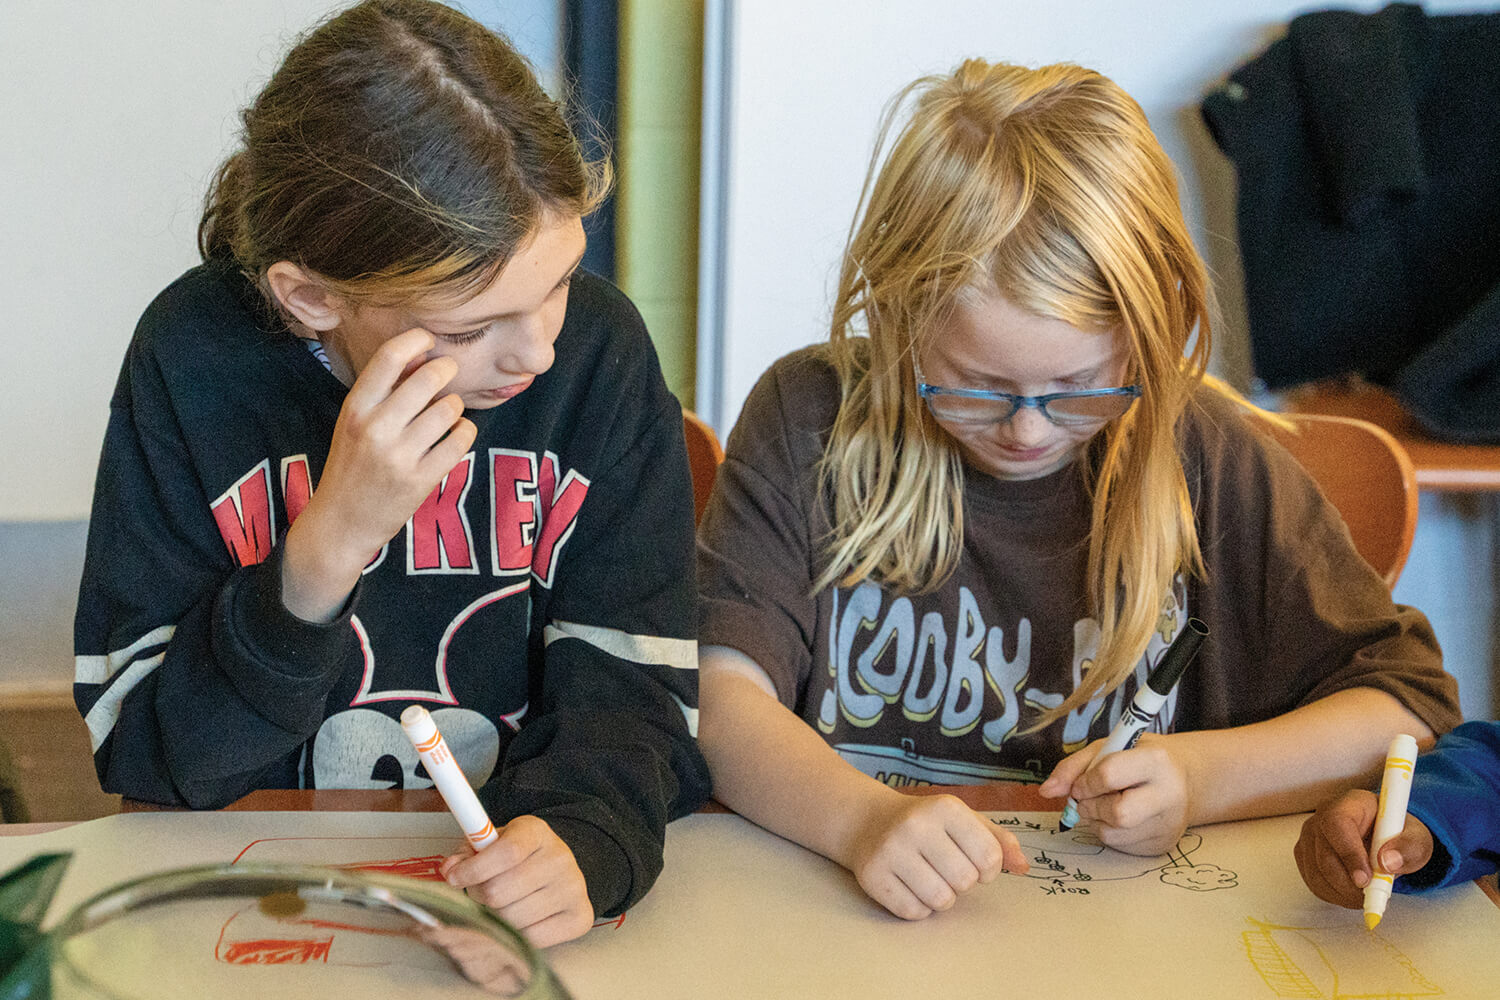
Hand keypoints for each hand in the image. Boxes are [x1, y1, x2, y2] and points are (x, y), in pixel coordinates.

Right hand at [282, 328, 476, 619]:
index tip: (429, 340)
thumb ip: (383, 391)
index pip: (389, 357)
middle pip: (429, 378)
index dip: (416, 339)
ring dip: (455, 406)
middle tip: (448, 374)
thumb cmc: (352, 465)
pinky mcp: (420, 480)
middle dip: (446, 370)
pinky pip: (461, 440)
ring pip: (449, 408)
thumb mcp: (354, 423)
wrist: (342, 522)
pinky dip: (465, 432)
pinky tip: (455, 435)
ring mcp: (399, 456)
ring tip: (446, 413)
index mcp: (355, 408)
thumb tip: (423, 354)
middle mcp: (375, 428)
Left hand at [440, 815, 594, 947]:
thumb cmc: (518, 857)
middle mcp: (560, 858)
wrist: (558, 870)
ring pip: (512, 917)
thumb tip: (450, 869)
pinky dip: (516, 934)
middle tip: (480, 893)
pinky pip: (532, 938)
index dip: (473, 869)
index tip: (453, 878)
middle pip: (500, 890)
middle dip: (478, 896)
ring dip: (495, 917)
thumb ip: (467, 853)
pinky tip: (517, 920)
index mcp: (537, 832)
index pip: (505, 852)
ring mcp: (573, 888)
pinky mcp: (580, 916)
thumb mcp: (492, 843)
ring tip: (499, 906)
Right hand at [846, 792, 1029, 919]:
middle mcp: (915, 825)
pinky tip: (910, 886)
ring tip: (930, 878)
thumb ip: (998, 841)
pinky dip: (919, 907)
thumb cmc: (926, 823)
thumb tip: (1024, 867)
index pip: (990, 856)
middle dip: (963, 882)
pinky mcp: (872, 876)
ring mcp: (890, 851)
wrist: (868, 821)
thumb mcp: (963, 820)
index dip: (989, 868)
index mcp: (944, 807)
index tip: (975, 861)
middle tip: (946, 868)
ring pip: (941, 900)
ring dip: (942, 897)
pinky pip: (914, 912)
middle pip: (965, 880)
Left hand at [1039, 733, 1189, 854]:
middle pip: (1118, 813)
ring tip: (1103, 804)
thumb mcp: (1107, 748)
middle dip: (1090, 807)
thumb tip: (1046, 791)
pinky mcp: (1163, 845)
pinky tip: (1117, 817)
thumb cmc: (1138, 759)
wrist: (1183, 779)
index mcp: (1156, 760)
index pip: (1109, 775)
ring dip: (1094, 820)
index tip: (1080, 784)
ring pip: (1113, 834)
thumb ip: (1073, 767)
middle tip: (1087, 798)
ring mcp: (1169, 824)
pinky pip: (1120, 846)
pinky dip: (1108, 832)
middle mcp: (1169, 794)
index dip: (1085, 782)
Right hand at [1293, 789, 1435, 908]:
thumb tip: (1387, 862)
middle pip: (1324, 854)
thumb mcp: (1417, 839)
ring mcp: (1310, 836)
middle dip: (1348, 883)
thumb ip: (1408, 847)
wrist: (1385, 840)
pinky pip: (1313, 881)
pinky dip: (1333, 894)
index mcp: (1350, 804)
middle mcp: (1323, 816)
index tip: (1365, 879)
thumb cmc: (1397, 835)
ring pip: (1316, 872)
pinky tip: (1351, 892)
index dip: (1349, 853)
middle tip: (1372, 895)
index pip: (1337, 823)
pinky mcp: (1305, 854)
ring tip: (1366, 895)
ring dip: (1342, 892)